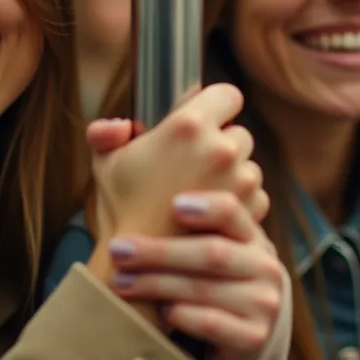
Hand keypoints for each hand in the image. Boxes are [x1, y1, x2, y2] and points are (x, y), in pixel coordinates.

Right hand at [89, 83, 263, 237]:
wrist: (140, 263)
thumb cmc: (120, 207)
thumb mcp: (103, 163)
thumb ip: (105, 133)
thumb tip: (122, 126)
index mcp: (189, 125)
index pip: (228, 95)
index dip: (217, 105)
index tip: (204, 120)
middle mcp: (221, 148)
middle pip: (240, 132)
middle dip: (223, 143)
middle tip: (195, 164)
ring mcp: (240, 180)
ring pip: (250, 165)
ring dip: (234, 174)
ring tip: (202, 192)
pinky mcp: (250, 210)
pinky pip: (256, 195)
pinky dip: (241, 202)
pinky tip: (213, 214)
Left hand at [107, 191, 291, 359]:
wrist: (245, 344)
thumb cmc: (214, 288)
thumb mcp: (214, 255)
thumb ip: (188, 231)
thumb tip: (131, 201)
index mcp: (253, 239)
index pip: (233, 212)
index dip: (205, 206)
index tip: (173, 204)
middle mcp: (265, 268)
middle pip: (212, 252)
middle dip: (159, 251)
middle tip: (118, 250)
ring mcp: (264, 304)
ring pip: (204, 289)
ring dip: (156, 284)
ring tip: (121, 282)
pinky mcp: (254, 338)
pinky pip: (212, 323)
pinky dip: (182, 315)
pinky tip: (160, 312)